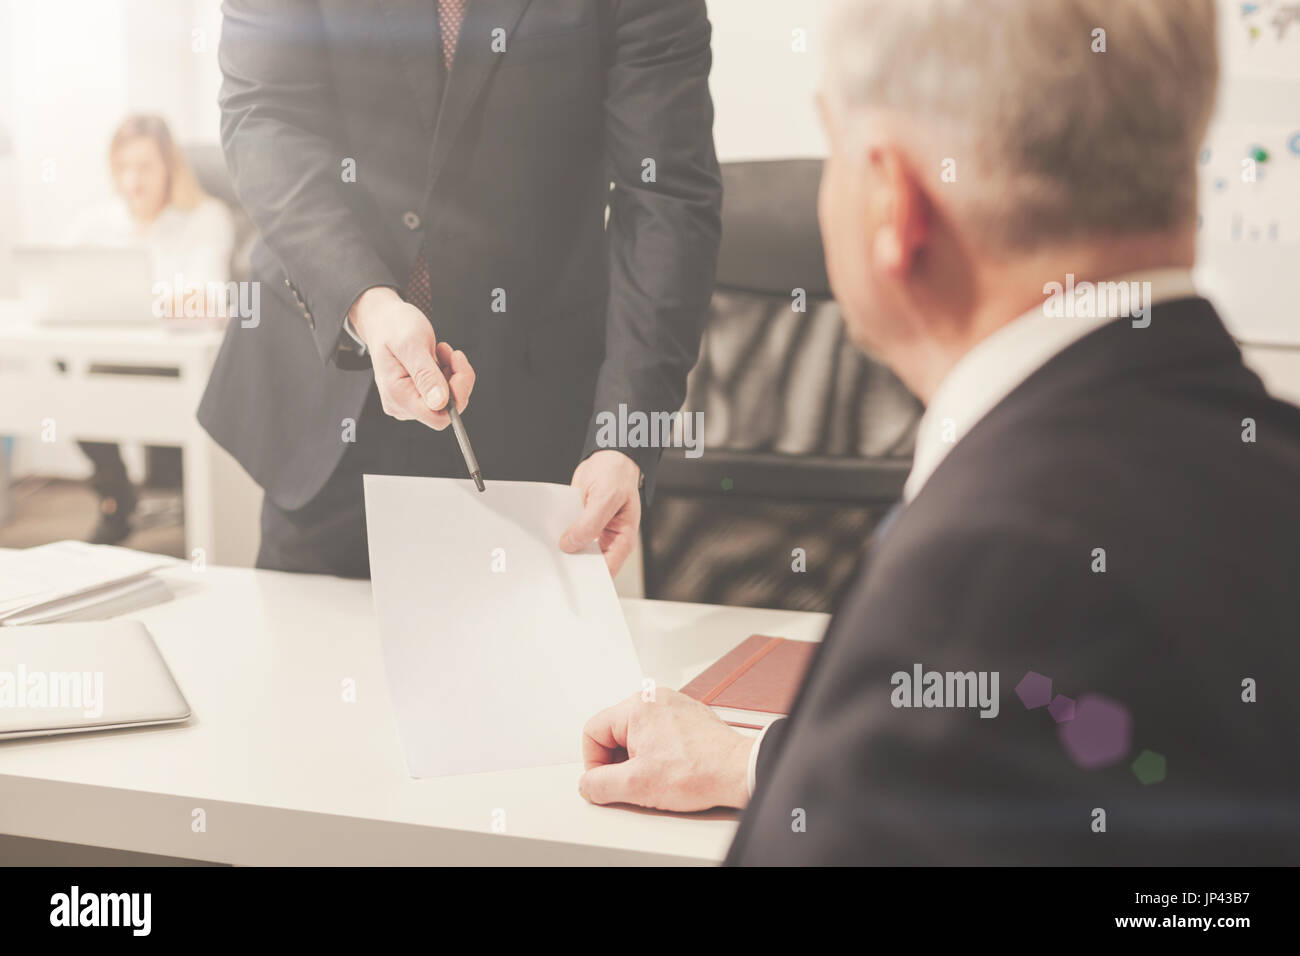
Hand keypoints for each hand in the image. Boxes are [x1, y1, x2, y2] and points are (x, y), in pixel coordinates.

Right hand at [350, 286, 474, 429]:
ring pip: (448, 400)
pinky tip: (439, 357)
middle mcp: (402, 405)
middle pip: (446, 409)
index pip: (438, 417)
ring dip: (453, 374)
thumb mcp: (411, 344)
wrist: (382, 320)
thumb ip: (425, 374)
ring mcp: (409, 401)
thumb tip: (439, 402)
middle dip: (457, 380)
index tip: (457, 364)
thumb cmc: (392, 327)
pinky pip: (444, 393)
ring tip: (442, 351)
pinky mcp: (416, 395)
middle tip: (451, 353)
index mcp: (398, 395)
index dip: (457, 396)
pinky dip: (448, 374)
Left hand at [560, 450, 640, 574]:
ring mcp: (593, 533)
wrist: (607, 458)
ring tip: (550, 550)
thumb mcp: (606, 498)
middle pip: (589, 563)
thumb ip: (590, 523)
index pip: (607, 569)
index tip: (572, 578)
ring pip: (576, 550)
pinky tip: (549, 534)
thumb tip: (572, 543)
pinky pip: (567, 535)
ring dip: (564, 549)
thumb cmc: (617, 476)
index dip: (590, 576)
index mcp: (622, 539)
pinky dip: (558, 535)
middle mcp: (607, 540)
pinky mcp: (579, 525)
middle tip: (557, 565)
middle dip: (574, 564)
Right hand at [579, 688, 753, 811]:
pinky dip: (658, 753)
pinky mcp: (687, 716)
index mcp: (636, 706)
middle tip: (634, 782)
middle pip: (614, 732)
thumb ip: (599, 784)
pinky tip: (672, 770)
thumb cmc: (699, 771)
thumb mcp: (636, 785)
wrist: (738, 771)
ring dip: (638, 758)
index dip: (594, 763)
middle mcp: (654, 698)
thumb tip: (588, 784)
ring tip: (657, 776)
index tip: (606, 782)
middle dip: (618, 761)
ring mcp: (673, 705)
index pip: (592, 732)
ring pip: (636, 734)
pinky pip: (658, 733)